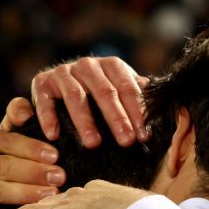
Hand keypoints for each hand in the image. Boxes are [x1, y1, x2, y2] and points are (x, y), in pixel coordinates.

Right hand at [0, 102, 64, 208]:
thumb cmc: (9, 158)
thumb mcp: (14, 136)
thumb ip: (19, 116)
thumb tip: (24, 112)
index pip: (3, 139)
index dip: (30, 147)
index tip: (55, 156)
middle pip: (0, 165)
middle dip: (33, 172)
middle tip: (60, 177)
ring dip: (26, 193)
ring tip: (51, 195)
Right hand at [30, 56, 149, 147]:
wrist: (62, 84)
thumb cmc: (100, 95)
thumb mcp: (121, 92)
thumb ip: (140, 98)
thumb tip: (166, 112)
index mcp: (112, 66)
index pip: (128, 87)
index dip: (137, 111)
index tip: (143, 135)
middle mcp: (88, 65)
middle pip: (104, 92)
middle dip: (116, 118)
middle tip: (125, 141)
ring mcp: (64, 72)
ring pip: (75, 96)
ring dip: (84, 121)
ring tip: (93, 143)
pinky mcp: (42, 82)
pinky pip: (45, 100)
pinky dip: (48, 117)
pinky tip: (54, 135)